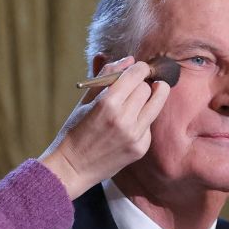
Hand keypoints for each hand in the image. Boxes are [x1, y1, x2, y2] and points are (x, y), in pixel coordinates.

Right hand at [39, 58, 170, 197]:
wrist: (73, 168)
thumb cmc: (75, 131)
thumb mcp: (85, 101)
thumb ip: (107, 77)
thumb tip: (129, 60)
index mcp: (108, 104)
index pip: (136, 75)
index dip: (140, 68)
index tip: (138, 68)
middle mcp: (124, 119)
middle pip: (148, 88)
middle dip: (142, 83)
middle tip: (135, 85)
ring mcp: (135, 135)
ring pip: (155, 104)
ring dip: (150, 97)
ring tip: (139, 98)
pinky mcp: (140, 148)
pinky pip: (148, 124)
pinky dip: (142, 120)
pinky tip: (129, 124)